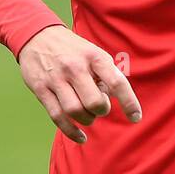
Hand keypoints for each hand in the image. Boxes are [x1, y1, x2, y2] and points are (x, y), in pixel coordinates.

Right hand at [18, 25, 141, 143]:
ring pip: (75, 111)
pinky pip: (57, 117)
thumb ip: (107, 74)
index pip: (116, 82)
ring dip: (87, 119)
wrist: (38, 37)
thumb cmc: (74, 50)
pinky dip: (71, 131)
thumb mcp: (94, 53)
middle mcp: (75, 67)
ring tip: (89, 115)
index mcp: (94, 57)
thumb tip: (116, 99)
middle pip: (94, 101)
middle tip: (100, 107)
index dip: (129, 102)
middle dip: (102, 110)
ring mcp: (56, 79)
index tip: (135, 118)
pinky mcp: (40, 89)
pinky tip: (81, 137)